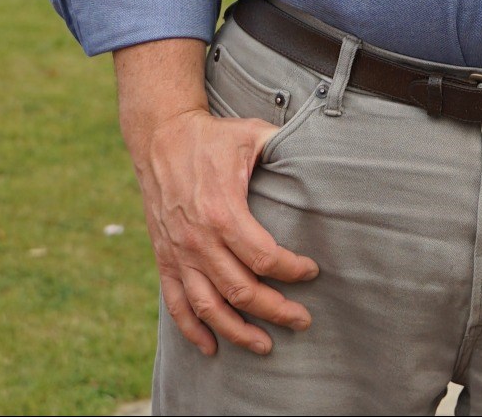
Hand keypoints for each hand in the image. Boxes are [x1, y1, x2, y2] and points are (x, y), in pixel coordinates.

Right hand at [116, 40, 318, 360]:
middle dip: (275, 310)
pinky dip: (193, 330)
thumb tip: (320, 148)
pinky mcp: (165, 260)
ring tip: (265, 345)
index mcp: (223, 212)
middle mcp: (199, 241)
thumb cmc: (213, 136)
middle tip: (302, 320)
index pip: (264, 258)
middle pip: (241, 291)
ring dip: (238, 331)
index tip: (312, 272)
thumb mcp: (252, 134)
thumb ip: (284, 145)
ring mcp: (179, 254)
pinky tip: (212, 347)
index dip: (292, 270)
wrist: (161, 138)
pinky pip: (176, 305)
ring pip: (210, 308)